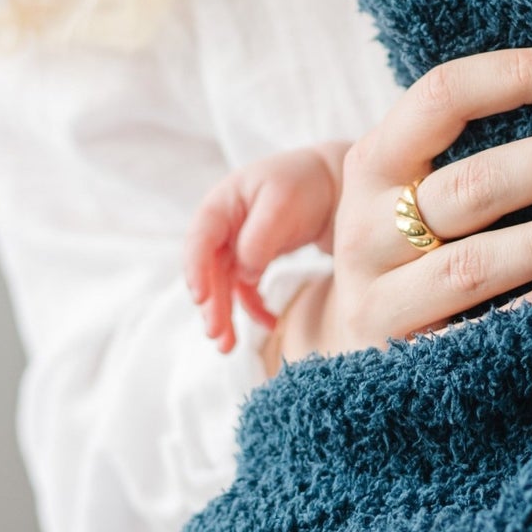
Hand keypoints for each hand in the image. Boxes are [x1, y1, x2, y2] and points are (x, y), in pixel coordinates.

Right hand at [184, 143, 346, 353]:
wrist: (334, 183)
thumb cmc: (306, 184)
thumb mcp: (282, 203)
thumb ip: (259, 237)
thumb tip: (243, 274)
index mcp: (222, 204)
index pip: (201, 240)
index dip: (196, 270)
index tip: (200, 298)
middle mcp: (223, 227)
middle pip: (209, 269)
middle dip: (211, 304)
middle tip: (216, 334)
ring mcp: (237, 245)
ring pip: (224, 285)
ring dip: (225, 315)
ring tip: (227, 347)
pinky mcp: (254, 260)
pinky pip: (247, 290)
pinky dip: (256, 308)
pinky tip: (270, 324)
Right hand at [273, 47, 531, 363]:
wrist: (342, 342)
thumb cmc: (399, 242)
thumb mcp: (396, 180)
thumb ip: (451, 136)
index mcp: (372, 162)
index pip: (442, 96)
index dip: (512, 73)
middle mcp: (366, 227)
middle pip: (470, 185)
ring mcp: (381, 298)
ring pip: (475, 265)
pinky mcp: (408, 357)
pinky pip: (481, 333)